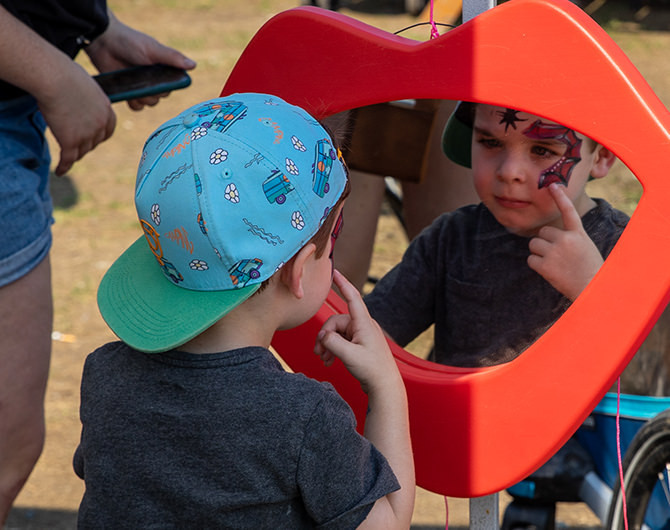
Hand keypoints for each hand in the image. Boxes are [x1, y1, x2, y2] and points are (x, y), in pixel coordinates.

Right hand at [37, 61, 115, 175]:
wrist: (54, 77)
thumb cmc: (64, 73)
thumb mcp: (84, 85)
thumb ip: (86, 98)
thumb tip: (79, 98)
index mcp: (106, 110)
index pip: (108, 130)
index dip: (100, 135)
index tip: (94, 138)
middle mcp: (100, 125)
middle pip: (94, 142)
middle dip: (86, 145)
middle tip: (74, 146)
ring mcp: (86, 135)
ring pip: (81, 151)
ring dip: (74, 154)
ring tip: (66, 156)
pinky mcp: (71, 141)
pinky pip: (68, 159)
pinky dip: (64, 166)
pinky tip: (59, 171)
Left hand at [85, 9, 195, 110]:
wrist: (103, 42)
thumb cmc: (130, 41)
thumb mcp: (153, 49)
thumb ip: (172, 57)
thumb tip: (193, 65)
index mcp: (164, 70)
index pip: (173, 87)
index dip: (166, 87)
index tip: (158, 81)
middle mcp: (155, 80)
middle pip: (160, 97)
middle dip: (152, 93)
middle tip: (143, 81)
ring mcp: (141, 87)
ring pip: (149, 103)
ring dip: (142, 98)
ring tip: (132, 84)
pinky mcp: (129, 92)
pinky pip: (136, 107)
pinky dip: (133, 102)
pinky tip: (128, 92)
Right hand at [314, 270, 398, 393]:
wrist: (385, 387)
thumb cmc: (372, 370)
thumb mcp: (349, 356)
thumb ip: (332, 343)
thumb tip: (323, 336)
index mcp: (364, 324)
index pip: (353, 297)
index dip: (343, 283)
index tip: (335, 271)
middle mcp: (363, 326)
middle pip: (336, 322)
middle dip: (324, 336)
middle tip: (318, 352)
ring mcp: (361, 335)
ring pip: (336, 333)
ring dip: (327, 345)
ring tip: (323, 359)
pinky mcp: (359, 345)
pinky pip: (341, 341)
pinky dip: (333, 350)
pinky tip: (329, 361)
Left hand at [527, 183, 602, 299]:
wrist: (591, 289)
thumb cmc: (588, 269)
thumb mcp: (585, 247)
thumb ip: (570, 237)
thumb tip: (546, 233)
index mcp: (578, 234)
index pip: (568, 211)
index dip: (560, 197)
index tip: (552, 185)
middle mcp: (566, 239)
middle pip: (542, 232)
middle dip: (545, 242)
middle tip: (557, 255)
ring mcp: (555, 251)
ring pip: (534, 244)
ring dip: (539, 253)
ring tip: (554, 263)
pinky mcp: (545, 265)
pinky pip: (530, 259)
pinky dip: (536, 265)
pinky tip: (550, 271)